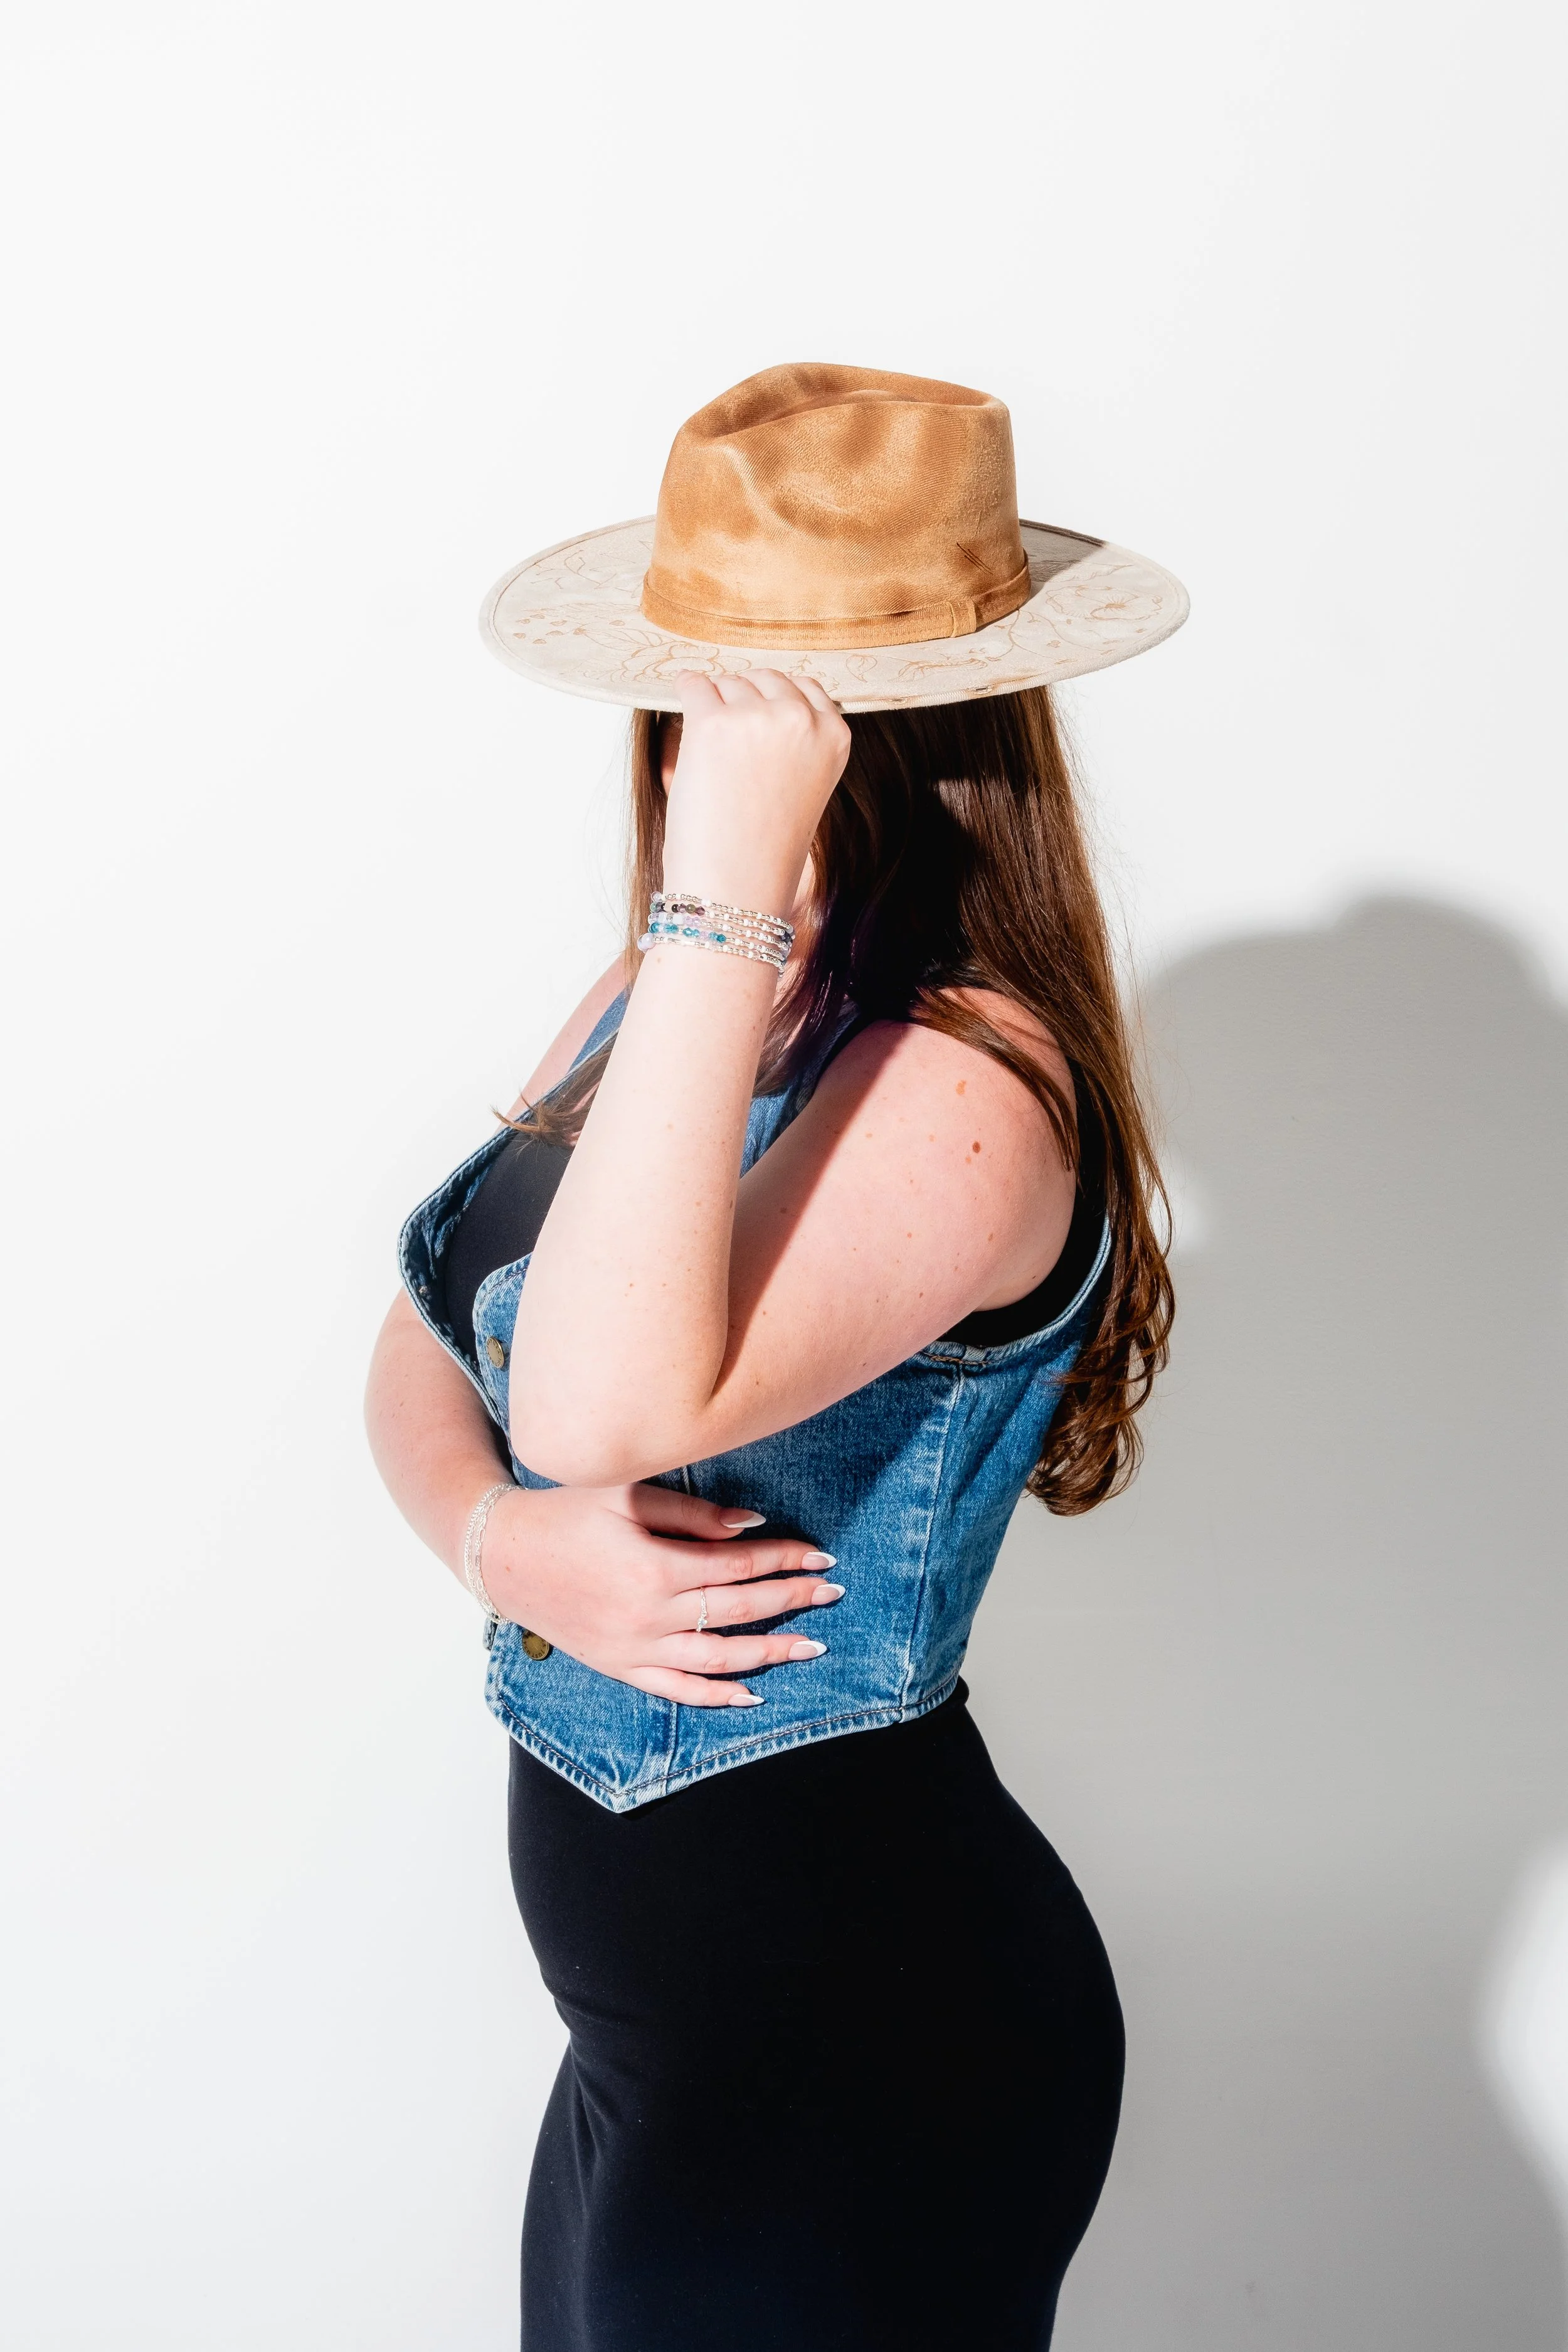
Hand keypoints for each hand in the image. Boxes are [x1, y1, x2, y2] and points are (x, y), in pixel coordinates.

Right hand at [478, 1480, 843, 1706]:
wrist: (504, 1555)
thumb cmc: (567, 1513)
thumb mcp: (626, 1493)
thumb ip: (693, 1512)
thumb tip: (754, 1525)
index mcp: (656, 1566)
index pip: (740, 1566)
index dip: (785, 1559)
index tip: (822, 1556)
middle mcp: (651, 1615)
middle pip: (739, 1611)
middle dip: (792, 1600)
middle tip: (832, 1593)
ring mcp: (635, 1648)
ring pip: (718, 1658)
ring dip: (770, 1653)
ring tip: (811, 1646)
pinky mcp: (620, 1666)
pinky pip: (676, 1690)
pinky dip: (716, 1695)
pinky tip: (751, 1693)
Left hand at [663, 670, 850, 915]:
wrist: (736, 891)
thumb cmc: (764, 849)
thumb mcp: (803, 786)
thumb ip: (796, 740)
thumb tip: (757, 693)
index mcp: (835, 737)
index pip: (805, 688)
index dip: (774, 702)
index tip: (757, 722)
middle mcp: (801, 721)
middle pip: (764, 678)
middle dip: (742, 699)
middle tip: (727, 742)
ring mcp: (757, 718)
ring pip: (728, 682)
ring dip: (713, 705)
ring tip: (710, 753)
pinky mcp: (712, 724)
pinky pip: (694, 684)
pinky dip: (685, 692)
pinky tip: (681, 704)